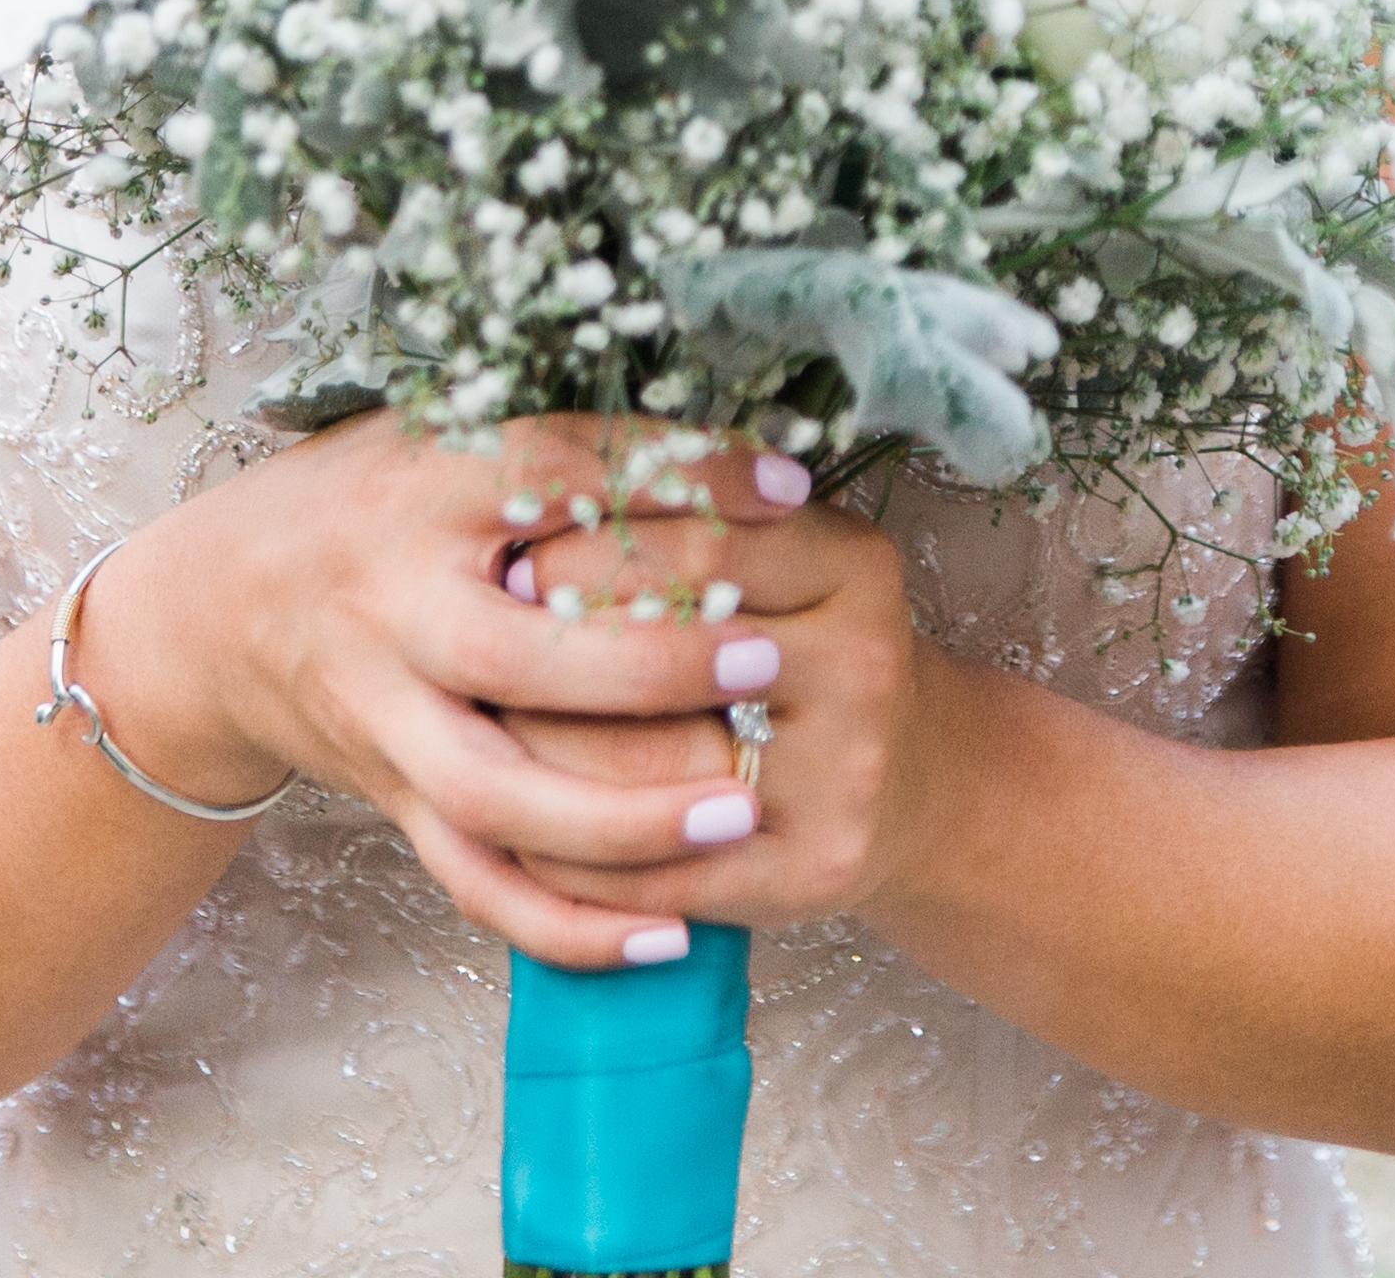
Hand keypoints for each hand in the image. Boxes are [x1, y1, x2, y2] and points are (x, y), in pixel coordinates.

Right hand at [74, 413, 845, 967]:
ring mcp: (384, 720)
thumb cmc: (363, 505)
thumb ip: (565, 444)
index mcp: (417, 495)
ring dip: (622, 819)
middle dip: (650, 666)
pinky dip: (568, 923)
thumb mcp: (439, 436)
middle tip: (769, 660)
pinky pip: (477, 883)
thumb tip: (738, 445)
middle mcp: (391, 613)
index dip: (674, 480)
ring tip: (736, 813)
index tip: (786, 490)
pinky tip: (666, 934)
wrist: (209, 612)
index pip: (552, 472)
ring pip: (496, 796)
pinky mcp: (391, 801)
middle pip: (517, 656)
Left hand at [499, 469, 931, 942]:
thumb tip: (535, 523)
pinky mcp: (816, 868)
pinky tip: (526, 829)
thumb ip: (693, 524)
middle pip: (670, 654)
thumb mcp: (784, 559)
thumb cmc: (805, 647)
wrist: (910, 775)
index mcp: (852, 567)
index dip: (593, 553)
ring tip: (485, 731)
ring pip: (653, 772)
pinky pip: (665, 872)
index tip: (515, 558)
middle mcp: (863, 665)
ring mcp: (846, 775)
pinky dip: (580, 859)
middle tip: (485, 646)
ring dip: (545, 757)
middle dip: (557, 654)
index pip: (701, 544)